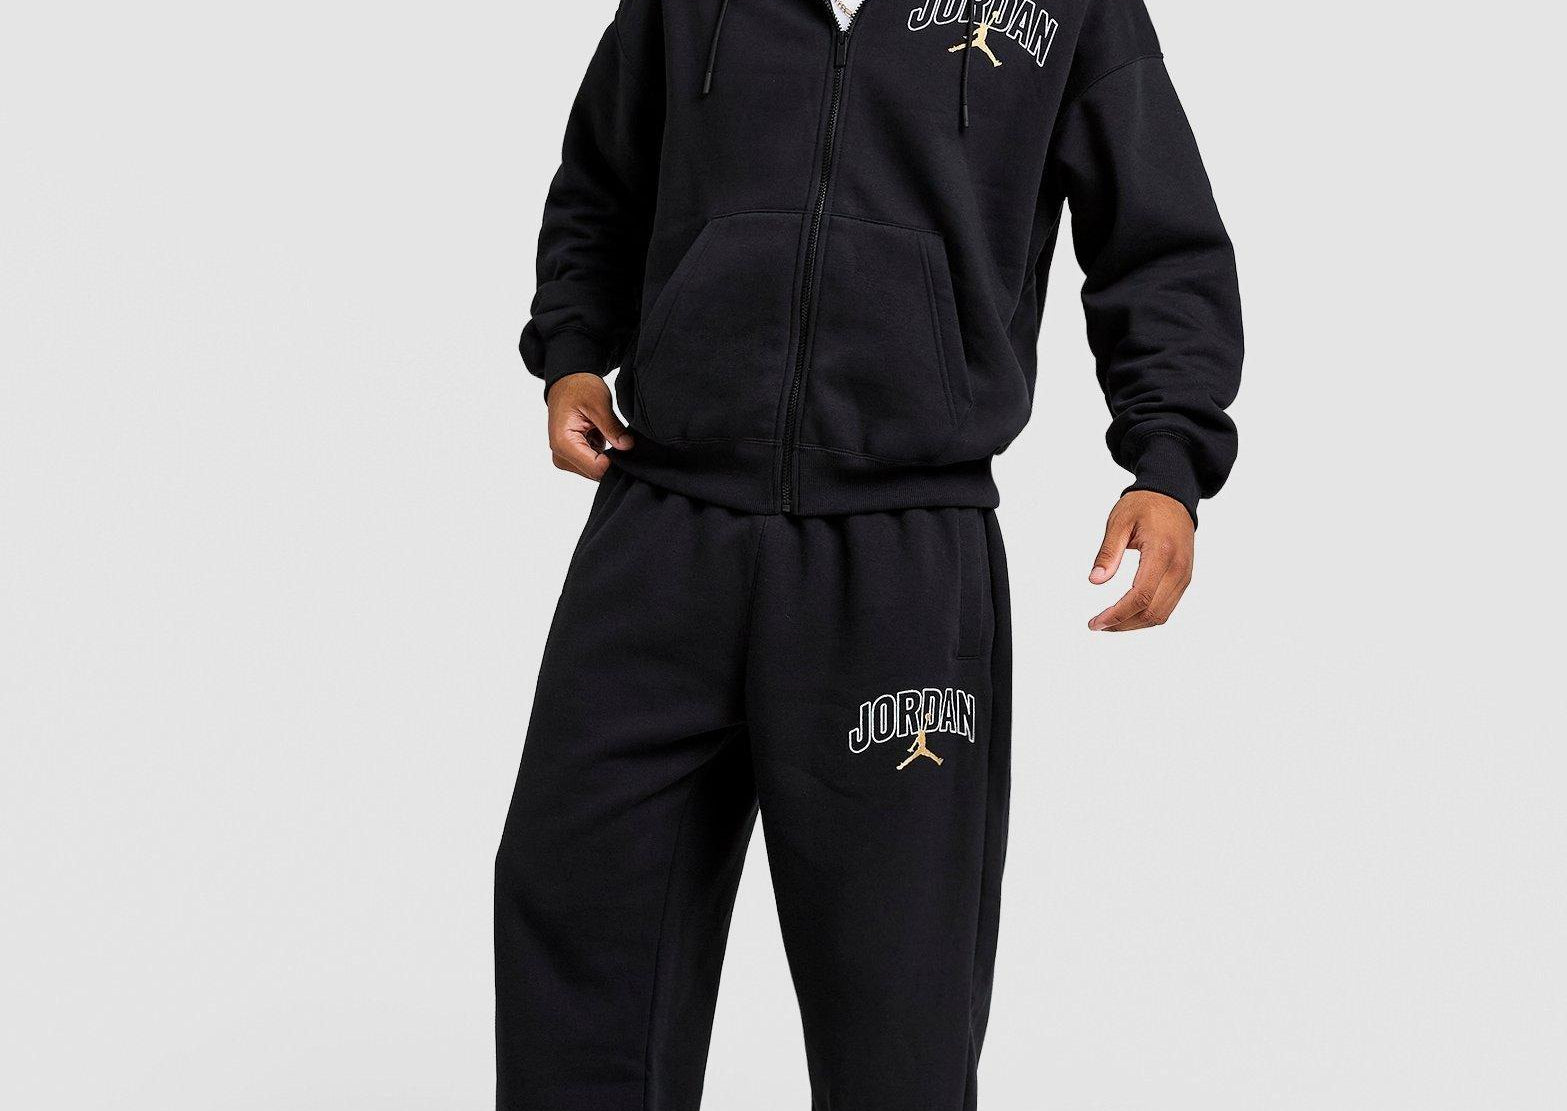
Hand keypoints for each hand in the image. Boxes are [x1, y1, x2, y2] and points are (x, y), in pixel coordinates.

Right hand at [546, 373, 632, 480]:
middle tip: (618, 436)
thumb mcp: (599, 403)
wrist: (567, 383)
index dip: (615, 460)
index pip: (596, 469)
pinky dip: (602, 454)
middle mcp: (560, 456)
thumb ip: (612, 427)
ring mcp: (565, 459)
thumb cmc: (579, 388)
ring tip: (606, 433)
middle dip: (611, 459)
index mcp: (563, 443)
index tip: (625, 445)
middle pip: (595, 473)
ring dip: (607, 456)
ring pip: (595, 471)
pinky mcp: (571, 458)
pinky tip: (601, 436)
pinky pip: (593, 465)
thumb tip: (627, 446)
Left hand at [1087, 491, 1194, 631]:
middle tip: (1097, 624)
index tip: (1095, 622)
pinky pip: (1167, 606)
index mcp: (1162, 552)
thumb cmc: (1144, 505)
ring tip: (1109, 622)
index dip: (1117, 614)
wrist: (1173, 496)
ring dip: (1134, 624)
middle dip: (1123, 624)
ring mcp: (1185, 575)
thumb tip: (1095, 580)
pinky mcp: (1185, 578)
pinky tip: (1127, 613)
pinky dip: (1146, 616)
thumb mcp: (1119, 522)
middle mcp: (1178, 568)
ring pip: (1161, 614)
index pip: (1141, 596)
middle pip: (1152, 612)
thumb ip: (1108, 552)